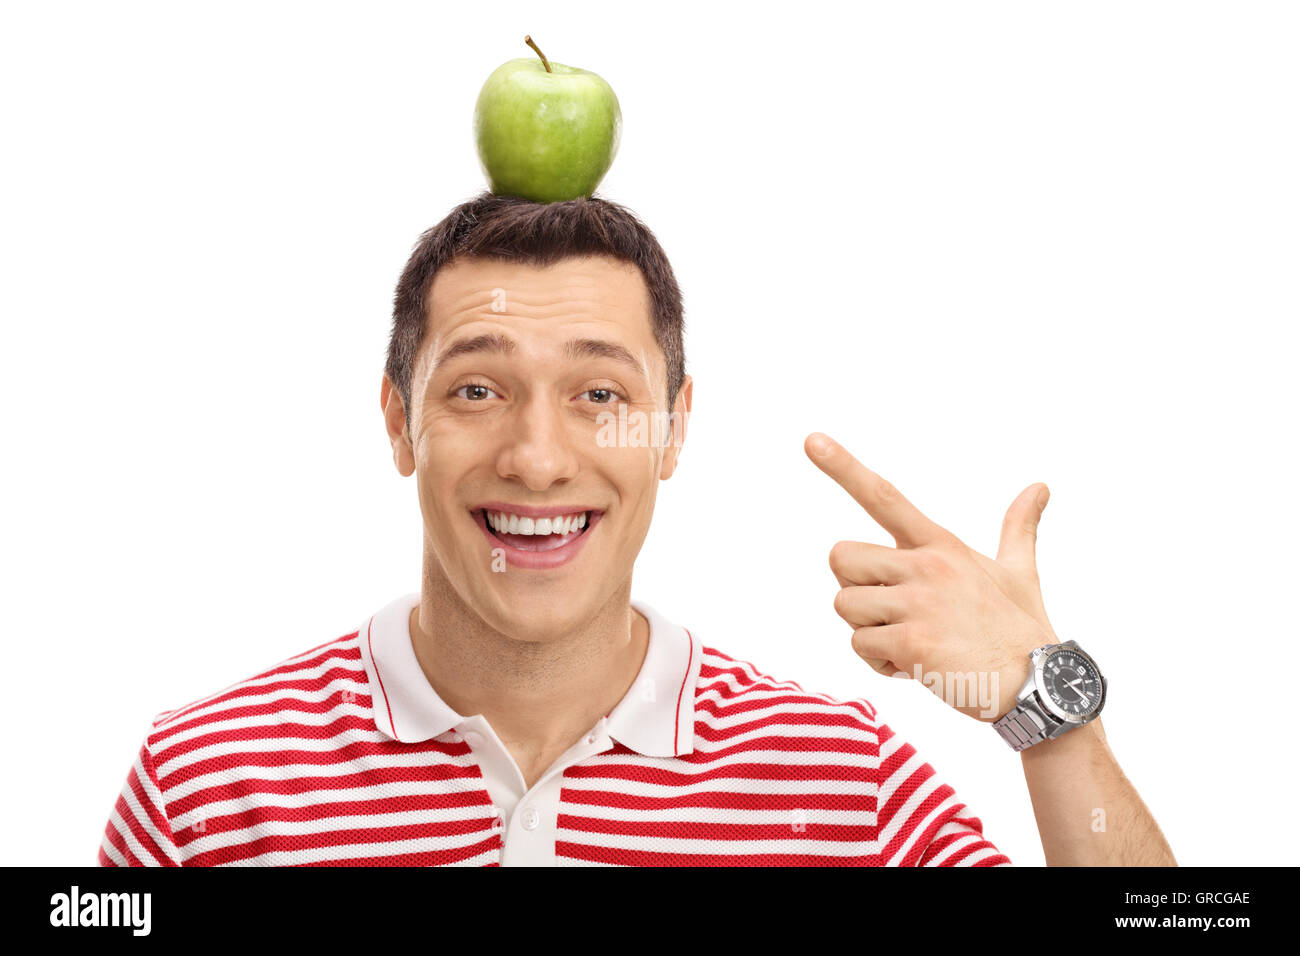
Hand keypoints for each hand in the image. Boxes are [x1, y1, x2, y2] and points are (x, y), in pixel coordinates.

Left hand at [805, 432, 1059, 721]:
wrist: (1039, 687)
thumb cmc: (1022, 629)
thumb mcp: (1020, 571)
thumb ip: (1019, 527)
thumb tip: (1040, 487)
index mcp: (941, 544)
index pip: (884, 496)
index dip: (843, 467)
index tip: (810, 440)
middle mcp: (926, 565)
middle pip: (840, 557)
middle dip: (856, 588)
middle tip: (893, 611)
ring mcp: (918, 602)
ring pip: (844, 604)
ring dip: (868, 630)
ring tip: (912, 642)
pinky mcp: (912, 641)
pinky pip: (860, 644)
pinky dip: (880, 662)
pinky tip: (917, 667)